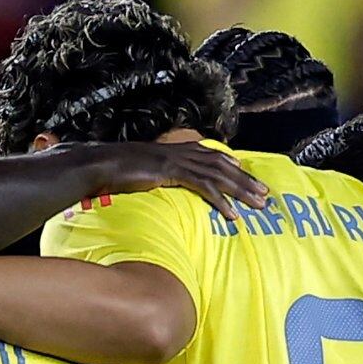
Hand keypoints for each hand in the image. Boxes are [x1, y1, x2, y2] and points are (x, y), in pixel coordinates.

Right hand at [58, 140, 269, 215]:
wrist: (97, 164)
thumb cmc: (110, 169)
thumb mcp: (135, 168)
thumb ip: (148, 171)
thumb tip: (148, 178)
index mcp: (172, 149)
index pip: (209, 154)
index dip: (230, 162)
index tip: (244, 170)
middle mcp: (180, 151)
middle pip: (222, 164)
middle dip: (246, 179)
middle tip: (265, 193)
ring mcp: (177, 161)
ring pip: (220, 175)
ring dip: (242, 191)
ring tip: (258, 204)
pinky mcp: (173, 172)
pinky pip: (204, 187)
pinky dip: (221, 201)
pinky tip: (232, 214)